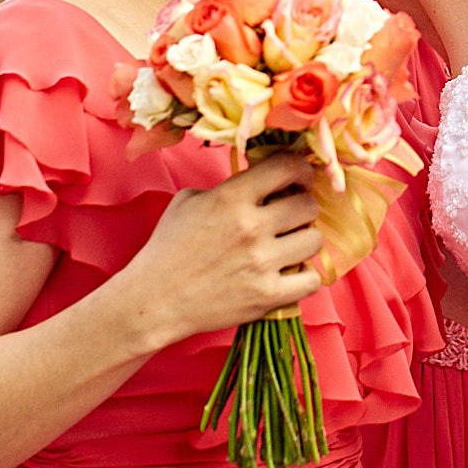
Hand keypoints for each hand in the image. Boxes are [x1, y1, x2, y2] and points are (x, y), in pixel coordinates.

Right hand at [118, 152, 327, 346]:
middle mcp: (252, 227)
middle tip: (291, 215)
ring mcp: (262, 263)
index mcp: (232, 197)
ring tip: (289, 245)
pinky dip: (305, 277)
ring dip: (305, 240)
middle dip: (303, 207)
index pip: (288, 166)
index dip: (300, 169)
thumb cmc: (168, 248)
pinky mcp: (267, 296)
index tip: (298, 177)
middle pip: (308, 205)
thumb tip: (263, 178)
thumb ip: (229, 187)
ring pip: (315, 240)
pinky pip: (312, 280)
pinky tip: (289, 273)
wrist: (152, 301)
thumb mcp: (190, 201)